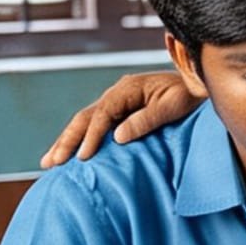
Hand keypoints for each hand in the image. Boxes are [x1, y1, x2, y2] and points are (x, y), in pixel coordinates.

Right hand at [41, 72, 197, 165]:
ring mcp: (115, 102)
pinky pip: (94, 126)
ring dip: (66, 141)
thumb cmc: (188, 94)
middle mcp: (116, 93)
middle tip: (52, 163)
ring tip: (49, 162)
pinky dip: (80, 140)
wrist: (196, 82)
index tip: (84, 157)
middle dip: (67, 140)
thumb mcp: (172, 106)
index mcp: (127, 89)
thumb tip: (117, 137)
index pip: (102, 114)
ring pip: (84, 122)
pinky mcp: (119, 111)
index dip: (91, 136)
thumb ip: (146, 120)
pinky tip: (70, 155)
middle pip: (84, 117)